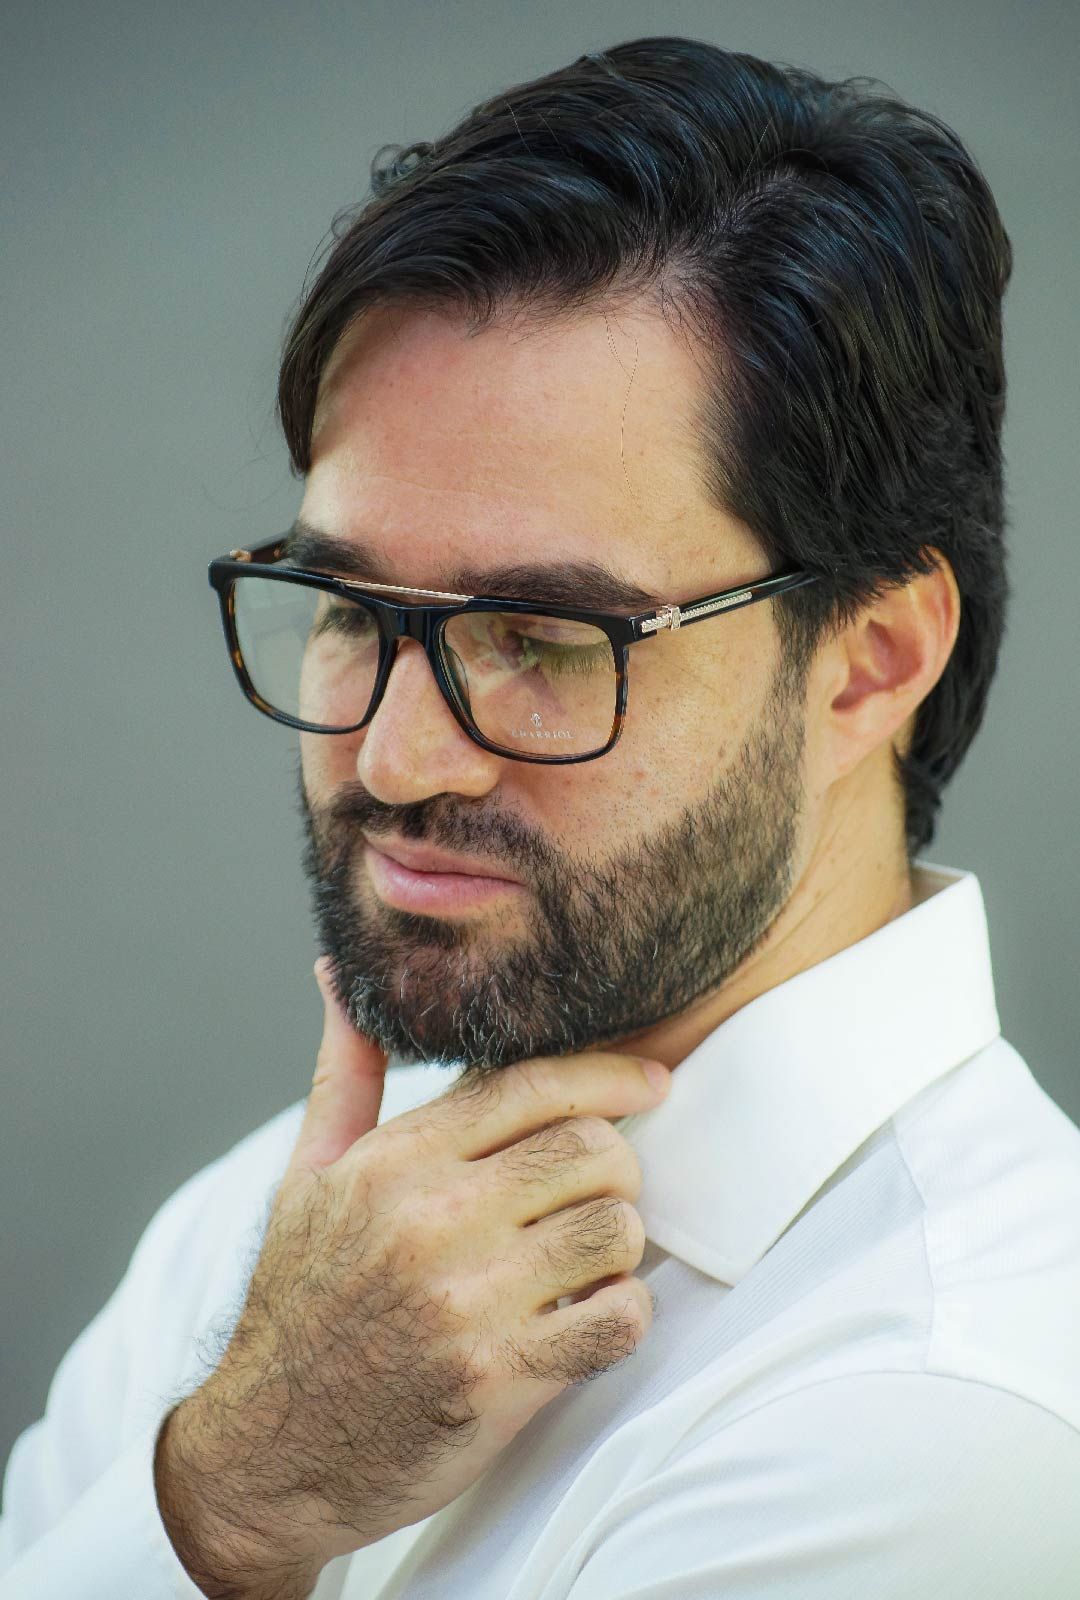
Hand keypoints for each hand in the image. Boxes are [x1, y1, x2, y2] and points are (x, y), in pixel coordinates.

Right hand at [154, 958, 670, 1599]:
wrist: (269, 1450)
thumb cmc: (299, 1300)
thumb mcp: (307, 1175)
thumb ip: (346, 1072)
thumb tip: (337, 977)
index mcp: (395, 1162)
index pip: (533, 1085)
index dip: (610, 1075)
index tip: (651, 1082)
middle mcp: (434, 1221)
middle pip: (591, 1149)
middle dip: (615, 1164)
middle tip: (597, 1188)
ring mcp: (468, 1302)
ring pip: (614, 1230)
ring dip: (617, 1244)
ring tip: (582, 1258)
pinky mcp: (498, 1379)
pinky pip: (617, 1319)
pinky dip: (621, 1314)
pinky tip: (586, 1316)